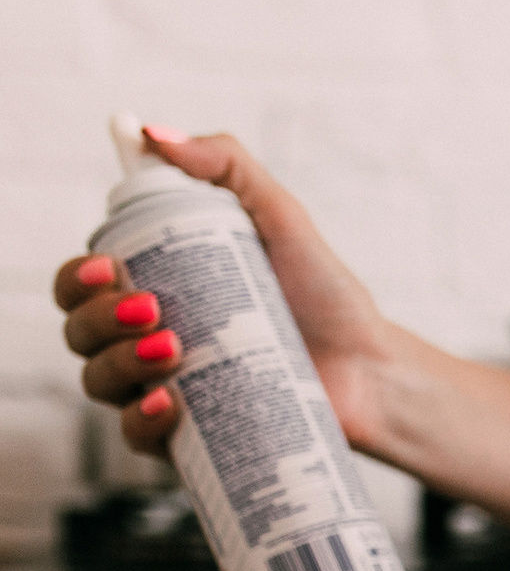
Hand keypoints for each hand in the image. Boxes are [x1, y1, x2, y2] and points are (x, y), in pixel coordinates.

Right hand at [57, 128, 399, 459]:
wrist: (373, 369)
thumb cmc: (327, 296)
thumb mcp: (283, 220)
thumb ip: (228, 167)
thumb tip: (153, 134)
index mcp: (156, 285)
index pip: (83, 280)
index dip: (77, 276)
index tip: (106, 267)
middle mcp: (147, 337)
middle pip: (78, 329)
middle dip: (95, 318)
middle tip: (151, 310)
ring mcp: (165, 388)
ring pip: (99, 381)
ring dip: (117, 364)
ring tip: (173, 350)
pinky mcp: (191, 435)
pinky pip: (138, 436)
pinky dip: (143, 421)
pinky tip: (171, 404)